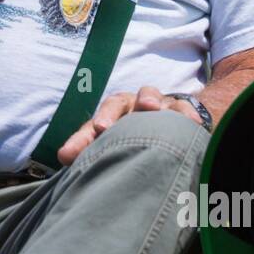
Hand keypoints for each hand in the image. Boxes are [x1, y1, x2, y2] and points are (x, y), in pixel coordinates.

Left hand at [56, 85, 202, 164]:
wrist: (171, 123)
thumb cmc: (134, 134)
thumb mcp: (112, 141)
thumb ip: (88, 148)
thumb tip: (63, 157)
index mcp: (110, 114)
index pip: (90, 124)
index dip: (81, 137)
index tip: (70, 153)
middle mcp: (130, 105)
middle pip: (116, 102)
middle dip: (109, 114)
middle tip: (102, 127)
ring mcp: (156, 104)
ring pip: (150, 96)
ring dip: (148, 99)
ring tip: (149, 108)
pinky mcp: (180, 110)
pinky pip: (183, 109)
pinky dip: (186, 114)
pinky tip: (191, 122)